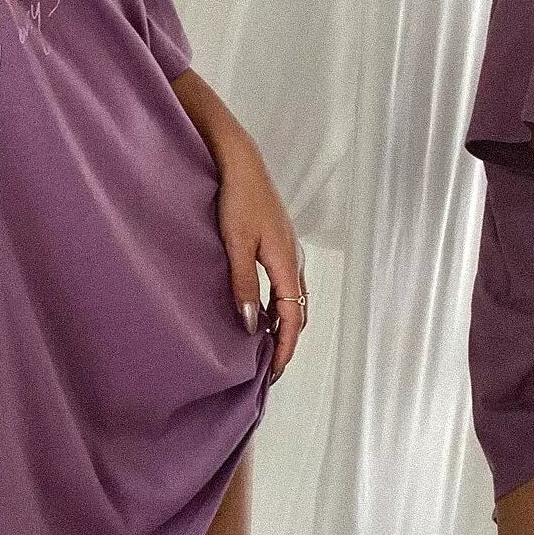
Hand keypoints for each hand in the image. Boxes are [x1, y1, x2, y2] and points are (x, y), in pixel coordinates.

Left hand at [213, 134, 306, 385]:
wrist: (241, 161)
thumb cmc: (237, 199)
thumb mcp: (235, 245)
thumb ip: (243, 285)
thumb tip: (251, 326)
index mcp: (287, 264)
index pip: (293, 318)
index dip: (284, 349)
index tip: (273, 374)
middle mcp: (293, 259)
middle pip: (298, 311)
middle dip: (287, 341)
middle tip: (268, 367)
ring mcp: (287, 249)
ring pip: (292, 297)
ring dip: (283, 322)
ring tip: (263, 344)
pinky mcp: (277, 241)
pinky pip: (284, 283)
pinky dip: (278, 303)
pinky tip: (259, 306)